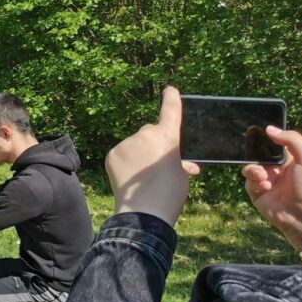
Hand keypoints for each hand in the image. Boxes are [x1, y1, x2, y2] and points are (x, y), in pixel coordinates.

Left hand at [105, 87, 200, 226]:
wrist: (143, 211)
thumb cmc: (169, 194)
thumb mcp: (182, 176)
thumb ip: (182, 163)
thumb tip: (188, 166)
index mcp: (167, 137)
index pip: (171, 111)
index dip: (171, 99)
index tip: (170, 89)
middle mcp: (145, 134)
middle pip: (150, 132)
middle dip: (154, 143)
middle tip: (157, 165)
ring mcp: (126, 143)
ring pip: (135, 143)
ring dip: (139, 153)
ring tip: (143, 176)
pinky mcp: (112, 153)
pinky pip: (122, 152)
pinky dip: (126, 161)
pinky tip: (130, 177)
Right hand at [242, 127, 301, 252]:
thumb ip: (291, 139)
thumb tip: (269, 128)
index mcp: (290, 159)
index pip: (272, 144)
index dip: (264, 139)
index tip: (254, 132)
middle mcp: (277, 169)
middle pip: (257, 155)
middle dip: (255, 155)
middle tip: (258, 155)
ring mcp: (267, 181)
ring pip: (250, 168)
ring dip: (254, 170)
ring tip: (263, 176)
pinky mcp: (258, 194)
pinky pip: (248, 183)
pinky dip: (254, 182)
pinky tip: (265, 187)